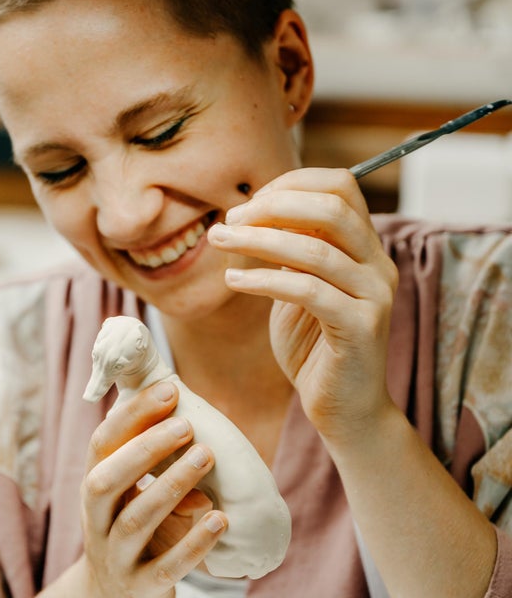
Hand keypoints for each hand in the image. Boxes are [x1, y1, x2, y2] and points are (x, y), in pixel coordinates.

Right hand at [78, 380, 226, 597]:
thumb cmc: (132, 538)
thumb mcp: (131, 498)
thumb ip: (151, 466)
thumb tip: (192, 413)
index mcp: (95, 490)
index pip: (101, 445)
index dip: (131, 416)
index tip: (168, 390)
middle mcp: (97, 521)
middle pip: (106, 480)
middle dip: (144, 450)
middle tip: (187, 425)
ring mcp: (116, 558)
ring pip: (136, 521)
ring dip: (171, 486)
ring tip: (206, 457)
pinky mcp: (141, 589)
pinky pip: (166, 567)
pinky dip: (193, 542)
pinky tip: (220, 520)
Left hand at [208, 168, 398, 449]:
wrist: (345, 412)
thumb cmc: (315, 351)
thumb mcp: (296, 292)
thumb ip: (285, 254)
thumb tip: (245, 217)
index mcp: (366, 249)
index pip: (340, 186)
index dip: (290, 185)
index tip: (247, 204)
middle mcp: (379, 265)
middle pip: (332, 206)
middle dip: (273, 206)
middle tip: (230, 220)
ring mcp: (374, 295)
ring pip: (315, 248)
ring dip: (257, 240)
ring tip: (218, 240)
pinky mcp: (360, 327)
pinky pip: (307, 290)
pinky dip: (264, 279)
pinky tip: (232, 281)